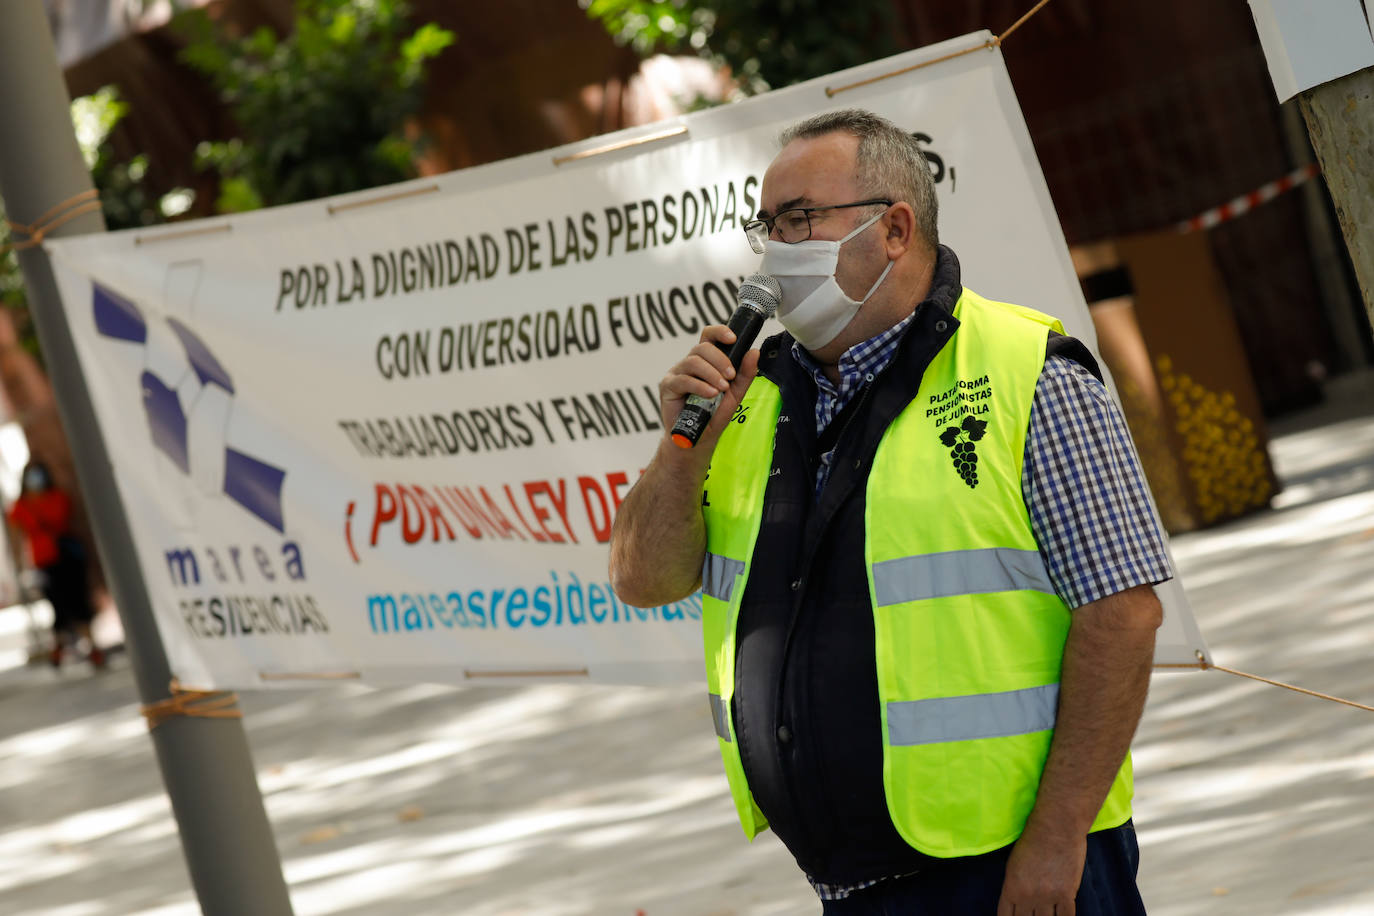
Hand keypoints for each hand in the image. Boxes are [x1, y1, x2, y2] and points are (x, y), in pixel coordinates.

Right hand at [657, 324, 760, 444]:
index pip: (709, 336)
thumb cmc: (713, 415)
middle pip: (702, 347)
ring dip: (711, 373)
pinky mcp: (667, 387)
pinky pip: (683, 379)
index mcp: (706, 361)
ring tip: (721, 389)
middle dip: (720, 359)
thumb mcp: (735, 394)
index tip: (733, 338)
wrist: (699, 439)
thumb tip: (754, 352)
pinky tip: (710, 394)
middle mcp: (689, 363)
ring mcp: (677, 373)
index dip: (719, 331)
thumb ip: (745, 374)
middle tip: (731, 376)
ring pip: (693, 361)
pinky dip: (700, 386)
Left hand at [997, 825, 1085, 915]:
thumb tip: (1017, 904)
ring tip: (1045, 915)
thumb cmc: (1032, 840)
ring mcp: (1048, 896)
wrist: (1056, 827)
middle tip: (1033, 914)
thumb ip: (1014, 887)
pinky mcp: (1067, 894)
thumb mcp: (1013, 865)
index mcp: (1011, 888)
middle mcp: (1027, 896)